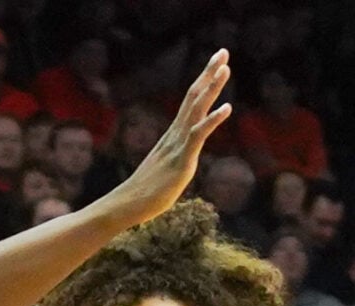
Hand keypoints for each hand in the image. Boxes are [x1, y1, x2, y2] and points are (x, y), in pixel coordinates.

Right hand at [101, 51, 232, 225]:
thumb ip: (174, 161)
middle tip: (222, 52)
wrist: (127, 204)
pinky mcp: (182, 159)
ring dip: (211, 88)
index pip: (190, 103)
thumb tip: (177, 164)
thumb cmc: (145, 194)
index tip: (215, 65)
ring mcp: (177, 145)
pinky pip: (198, 135)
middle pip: (193, 97)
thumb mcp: (165, 172)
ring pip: (196, 109)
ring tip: (225, 68)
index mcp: (173, 136)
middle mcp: (175, 134)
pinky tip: (228, 106)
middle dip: (208, 74)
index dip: (203, 82)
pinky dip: (213, 119)